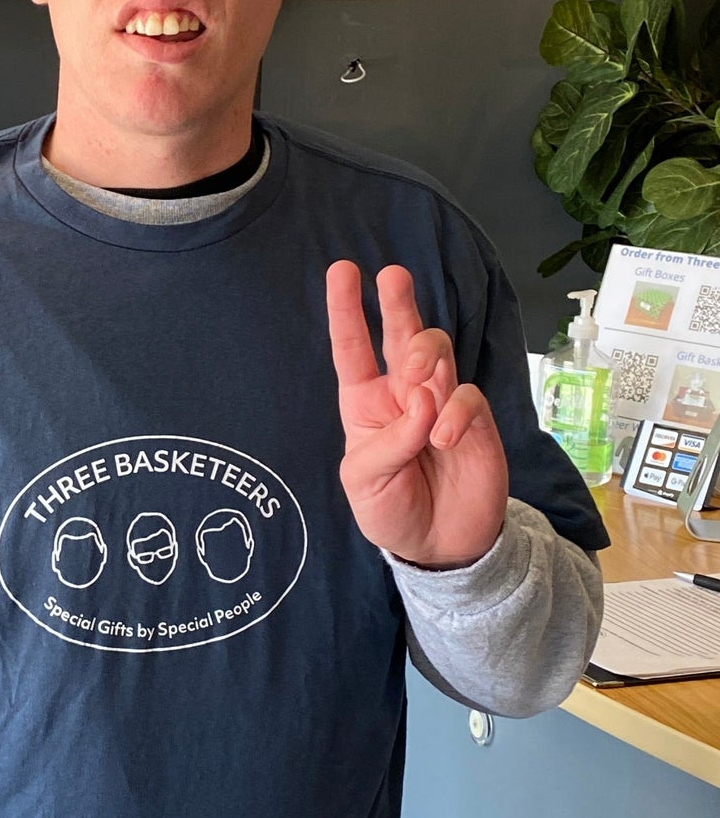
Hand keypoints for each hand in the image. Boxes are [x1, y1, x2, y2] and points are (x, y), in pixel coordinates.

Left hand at [325, 261, 507, 568]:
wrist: (438, 546)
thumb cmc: (390, 509)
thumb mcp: (365, 482)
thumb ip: (388, 442)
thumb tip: (421, 401)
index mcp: (364, 401)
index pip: (352, 347)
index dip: (346, 309)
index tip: (342, 270)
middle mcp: (402, 393)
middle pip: (401, 334)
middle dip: (397, 301)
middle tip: (392, 277)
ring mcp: (440, 403)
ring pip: (438, 352)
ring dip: (427, 356)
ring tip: (420, 382)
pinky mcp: (475, 421)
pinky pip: (468, 396)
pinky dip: (456, 412)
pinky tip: (444, 438)